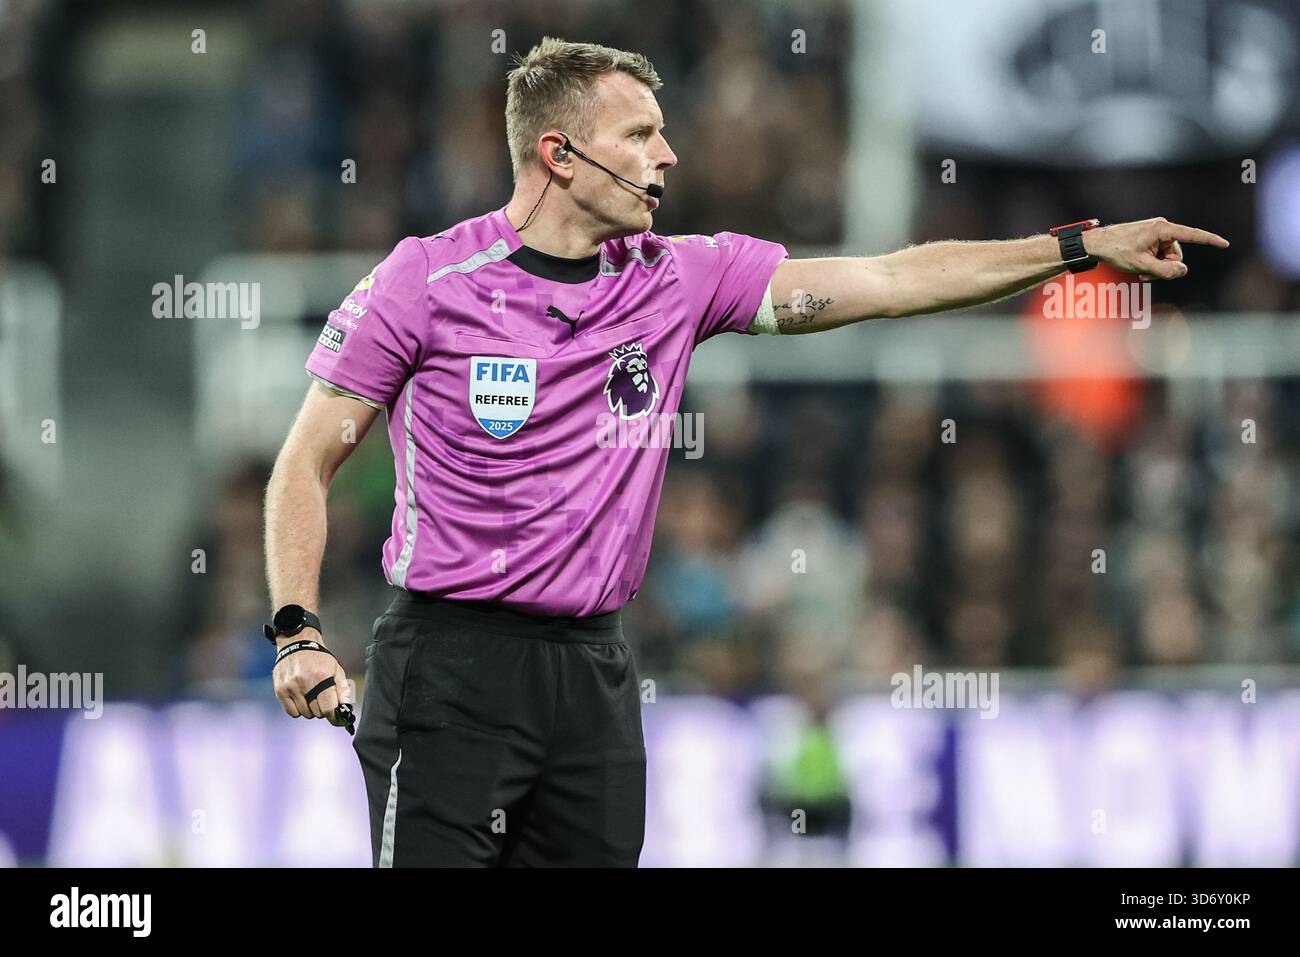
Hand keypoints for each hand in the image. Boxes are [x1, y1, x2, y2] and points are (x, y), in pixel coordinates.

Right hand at [272, 628, 353, 727]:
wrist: (296, 643)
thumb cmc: (318, 658)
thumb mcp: (335, 669)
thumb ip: (342, 689)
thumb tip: (345, 708)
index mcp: (321, 677)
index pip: (328, 708)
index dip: (334, 716)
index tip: (335, 717)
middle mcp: (305, 682)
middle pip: (317, 712)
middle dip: (322, 709)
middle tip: (322, 700)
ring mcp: (291, 687)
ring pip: (305, 713)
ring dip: (310, 710)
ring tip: (311, 696)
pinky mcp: (280, 690)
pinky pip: (291, 712)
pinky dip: (298, 710)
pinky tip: (301, 700)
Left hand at [1087, 216, 1228, 280]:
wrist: (1097, 243)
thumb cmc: (1117, 251)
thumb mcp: (1141, 265)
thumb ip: (1164, 270)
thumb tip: (1183, 270)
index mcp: (1162, 229)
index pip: (1192, 235)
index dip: (1210, 240)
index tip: (1225, 244)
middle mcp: (1162, 228)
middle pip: (1178, 254)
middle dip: (1165, 267)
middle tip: (1146, 274)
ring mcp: (1157, 232)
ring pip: (1169, 256)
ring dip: (1157, 267)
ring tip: (1140, 270)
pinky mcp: (1151, 238)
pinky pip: (1160, 254)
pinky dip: (1152, 263)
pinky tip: (1139, 266)